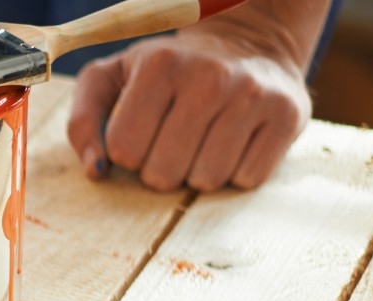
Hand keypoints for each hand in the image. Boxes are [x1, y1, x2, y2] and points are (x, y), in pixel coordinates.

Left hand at [67, 26, 311, 191]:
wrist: (248, 47)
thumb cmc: (167, 73)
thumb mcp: (112, 80)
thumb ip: (84, 121)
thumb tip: (96, 171)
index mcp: (160, 64)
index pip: (123, 149)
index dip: (127, 152)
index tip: (142, 133)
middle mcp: (210, 76)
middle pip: (163, 172)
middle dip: (160, 168)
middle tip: (173, 142)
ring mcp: (253, 95)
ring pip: (206, 181)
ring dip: (198, 173)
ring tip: (203, 142)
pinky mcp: (288, 115)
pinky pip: (247, 179)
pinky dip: (236, 173)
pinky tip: (234, 143)